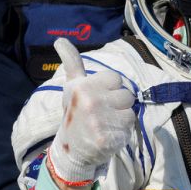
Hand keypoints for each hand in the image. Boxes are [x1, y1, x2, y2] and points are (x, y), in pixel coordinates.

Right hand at [47, 38, 136, 185]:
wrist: (70, 150)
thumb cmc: (75, 113)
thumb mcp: (72, 86)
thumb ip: (71, 62)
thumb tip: (60, 39)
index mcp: (82, 86)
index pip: (116, 78)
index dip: (111, 89)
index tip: (98, 98)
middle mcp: (90, 101)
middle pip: (127, 95)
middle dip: (118, 104)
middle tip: (102, 113)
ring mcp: (98, 121)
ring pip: (130, 112)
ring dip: (122, 119)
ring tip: (106, 124)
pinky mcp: (106, 139)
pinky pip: (129, 128)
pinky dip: (122, 133)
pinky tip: (108, 135)